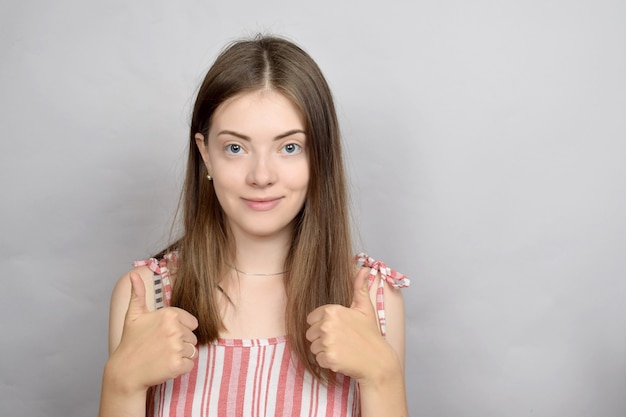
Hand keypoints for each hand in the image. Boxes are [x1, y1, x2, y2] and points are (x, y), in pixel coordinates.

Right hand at [108, 272, 198, 393]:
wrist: (125, 371)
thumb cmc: (131, 341)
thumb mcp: (134, 315)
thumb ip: (138, 293)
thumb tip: (133, 274)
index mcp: (169, 315)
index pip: (192, 323)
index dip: (180, 329)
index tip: (164, 334)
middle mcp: (175, 329)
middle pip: (193, 337)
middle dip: (180, 343)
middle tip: (161, 346)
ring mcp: (176, 348)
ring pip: (192, 350)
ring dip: (181, 355)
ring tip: (163, 355)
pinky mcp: (177, 365)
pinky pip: (190, 364)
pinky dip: (180, 367)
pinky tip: (165, 365)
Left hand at [305, 268, 397, 382]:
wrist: (377, 360)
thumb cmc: (370, 334)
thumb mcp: (365, 308)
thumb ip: (359, 288)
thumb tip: (363, 269)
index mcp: (332, 311)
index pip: (311, 318)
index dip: (322, 324)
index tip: (337, 328)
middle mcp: (327, 325)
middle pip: (310, 333)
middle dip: (321, 338)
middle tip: (340, 340)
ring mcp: (327, 342)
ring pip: (313, 347)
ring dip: (324, 350)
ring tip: (341, 348)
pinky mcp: (328, 358)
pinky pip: (318, 359)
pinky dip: (328, 361)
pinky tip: (341, 358)